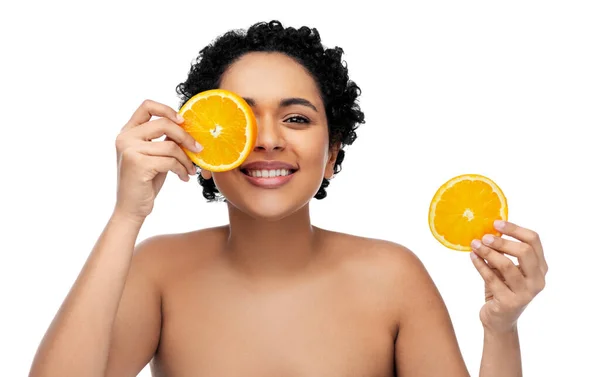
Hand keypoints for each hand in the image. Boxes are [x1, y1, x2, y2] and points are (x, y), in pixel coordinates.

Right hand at [113, 99, 201, 222]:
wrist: (131, 208)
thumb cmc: (145, 182)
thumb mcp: (153, 156)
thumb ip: (163, 140)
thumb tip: (185, 127)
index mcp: (127, 132)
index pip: (147, 106)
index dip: (167, 109)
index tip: (183, 121)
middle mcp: (125, 138)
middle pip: (164, 124)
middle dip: (186, 137)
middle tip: (199, 149)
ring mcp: (130, 150)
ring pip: (170, 146)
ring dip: (186, 159)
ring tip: (191, 170)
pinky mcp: (138, 164)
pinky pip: (170, 161)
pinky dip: (182, 170)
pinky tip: (184, 178)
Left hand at [470, 220, 547, 332]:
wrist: (499, 320)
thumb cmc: (503, 288)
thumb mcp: (506, 268)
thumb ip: (503, 252)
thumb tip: (487, 230)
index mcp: (540, 267)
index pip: (534, 240)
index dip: (515, 229)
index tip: (496, 223)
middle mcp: (538, 280)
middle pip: (524, 251)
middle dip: (502, 241)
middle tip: (484, 236)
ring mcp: (526, 293)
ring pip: (507, 265)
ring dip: (488, 252)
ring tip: (474, 245)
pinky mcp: (510, 302)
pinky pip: (492, 279)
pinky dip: (480, 265)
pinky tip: (472, 257)